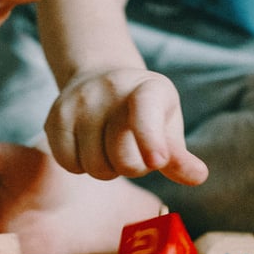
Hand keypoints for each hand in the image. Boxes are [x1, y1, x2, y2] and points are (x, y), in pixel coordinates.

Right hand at [44, 67, 207, 185]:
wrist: (99, 76)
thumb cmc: (143, 109)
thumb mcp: (166, 124)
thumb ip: (178, 154)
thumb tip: (198, 177)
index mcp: (148, 89)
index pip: (146, 113)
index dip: (151, 138)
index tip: (157, 160)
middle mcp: (111, 89)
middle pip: (121, 158)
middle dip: (131, 167)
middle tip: (131, 151)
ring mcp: (79, 101)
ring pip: (93, 166)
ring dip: (105, 168)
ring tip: (109, 147)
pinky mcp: (55, 116)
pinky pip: (68, 163)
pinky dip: (81, 166)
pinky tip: (88, 147)